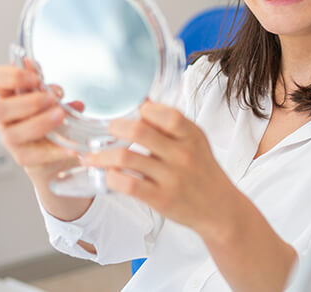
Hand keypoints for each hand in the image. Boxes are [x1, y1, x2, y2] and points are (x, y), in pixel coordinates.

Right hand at [0, 60, 76, 177]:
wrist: (58, 146)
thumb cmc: (51, 115)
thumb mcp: (53, 97)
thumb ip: (49, 88)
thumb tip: (49, 82)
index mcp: (9, 95)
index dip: (8, 75)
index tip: (34, 77)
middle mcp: (5, 117)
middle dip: (28, 102)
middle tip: (52, 99)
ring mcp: (12, 138)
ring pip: (13, 134)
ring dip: (39, 123)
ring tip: (61, 116)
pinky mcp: (24, 157)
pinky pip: (34, 156)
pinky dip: (55, 150)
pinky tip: (71, 147)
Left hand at [83, 100, 238, 240]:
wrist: (219, 207)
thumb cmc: (203, 170)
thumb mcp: (196, 141)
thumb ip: (173, 123)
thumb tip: (144, 103)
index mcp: (192, 136)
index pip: (167, 114)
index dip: (145, 109)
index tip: (133, 111)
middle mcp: (182, 154)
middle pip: (140, 132)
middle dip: (116, 127)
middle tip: (107, 128)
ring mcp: (171, 178)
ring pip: (127, 159)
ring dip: (103, 155)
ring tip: (91, 155)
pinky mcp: (161, 199)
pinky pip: (128, 185)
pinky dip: (112, 178)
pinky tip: (107, 175)